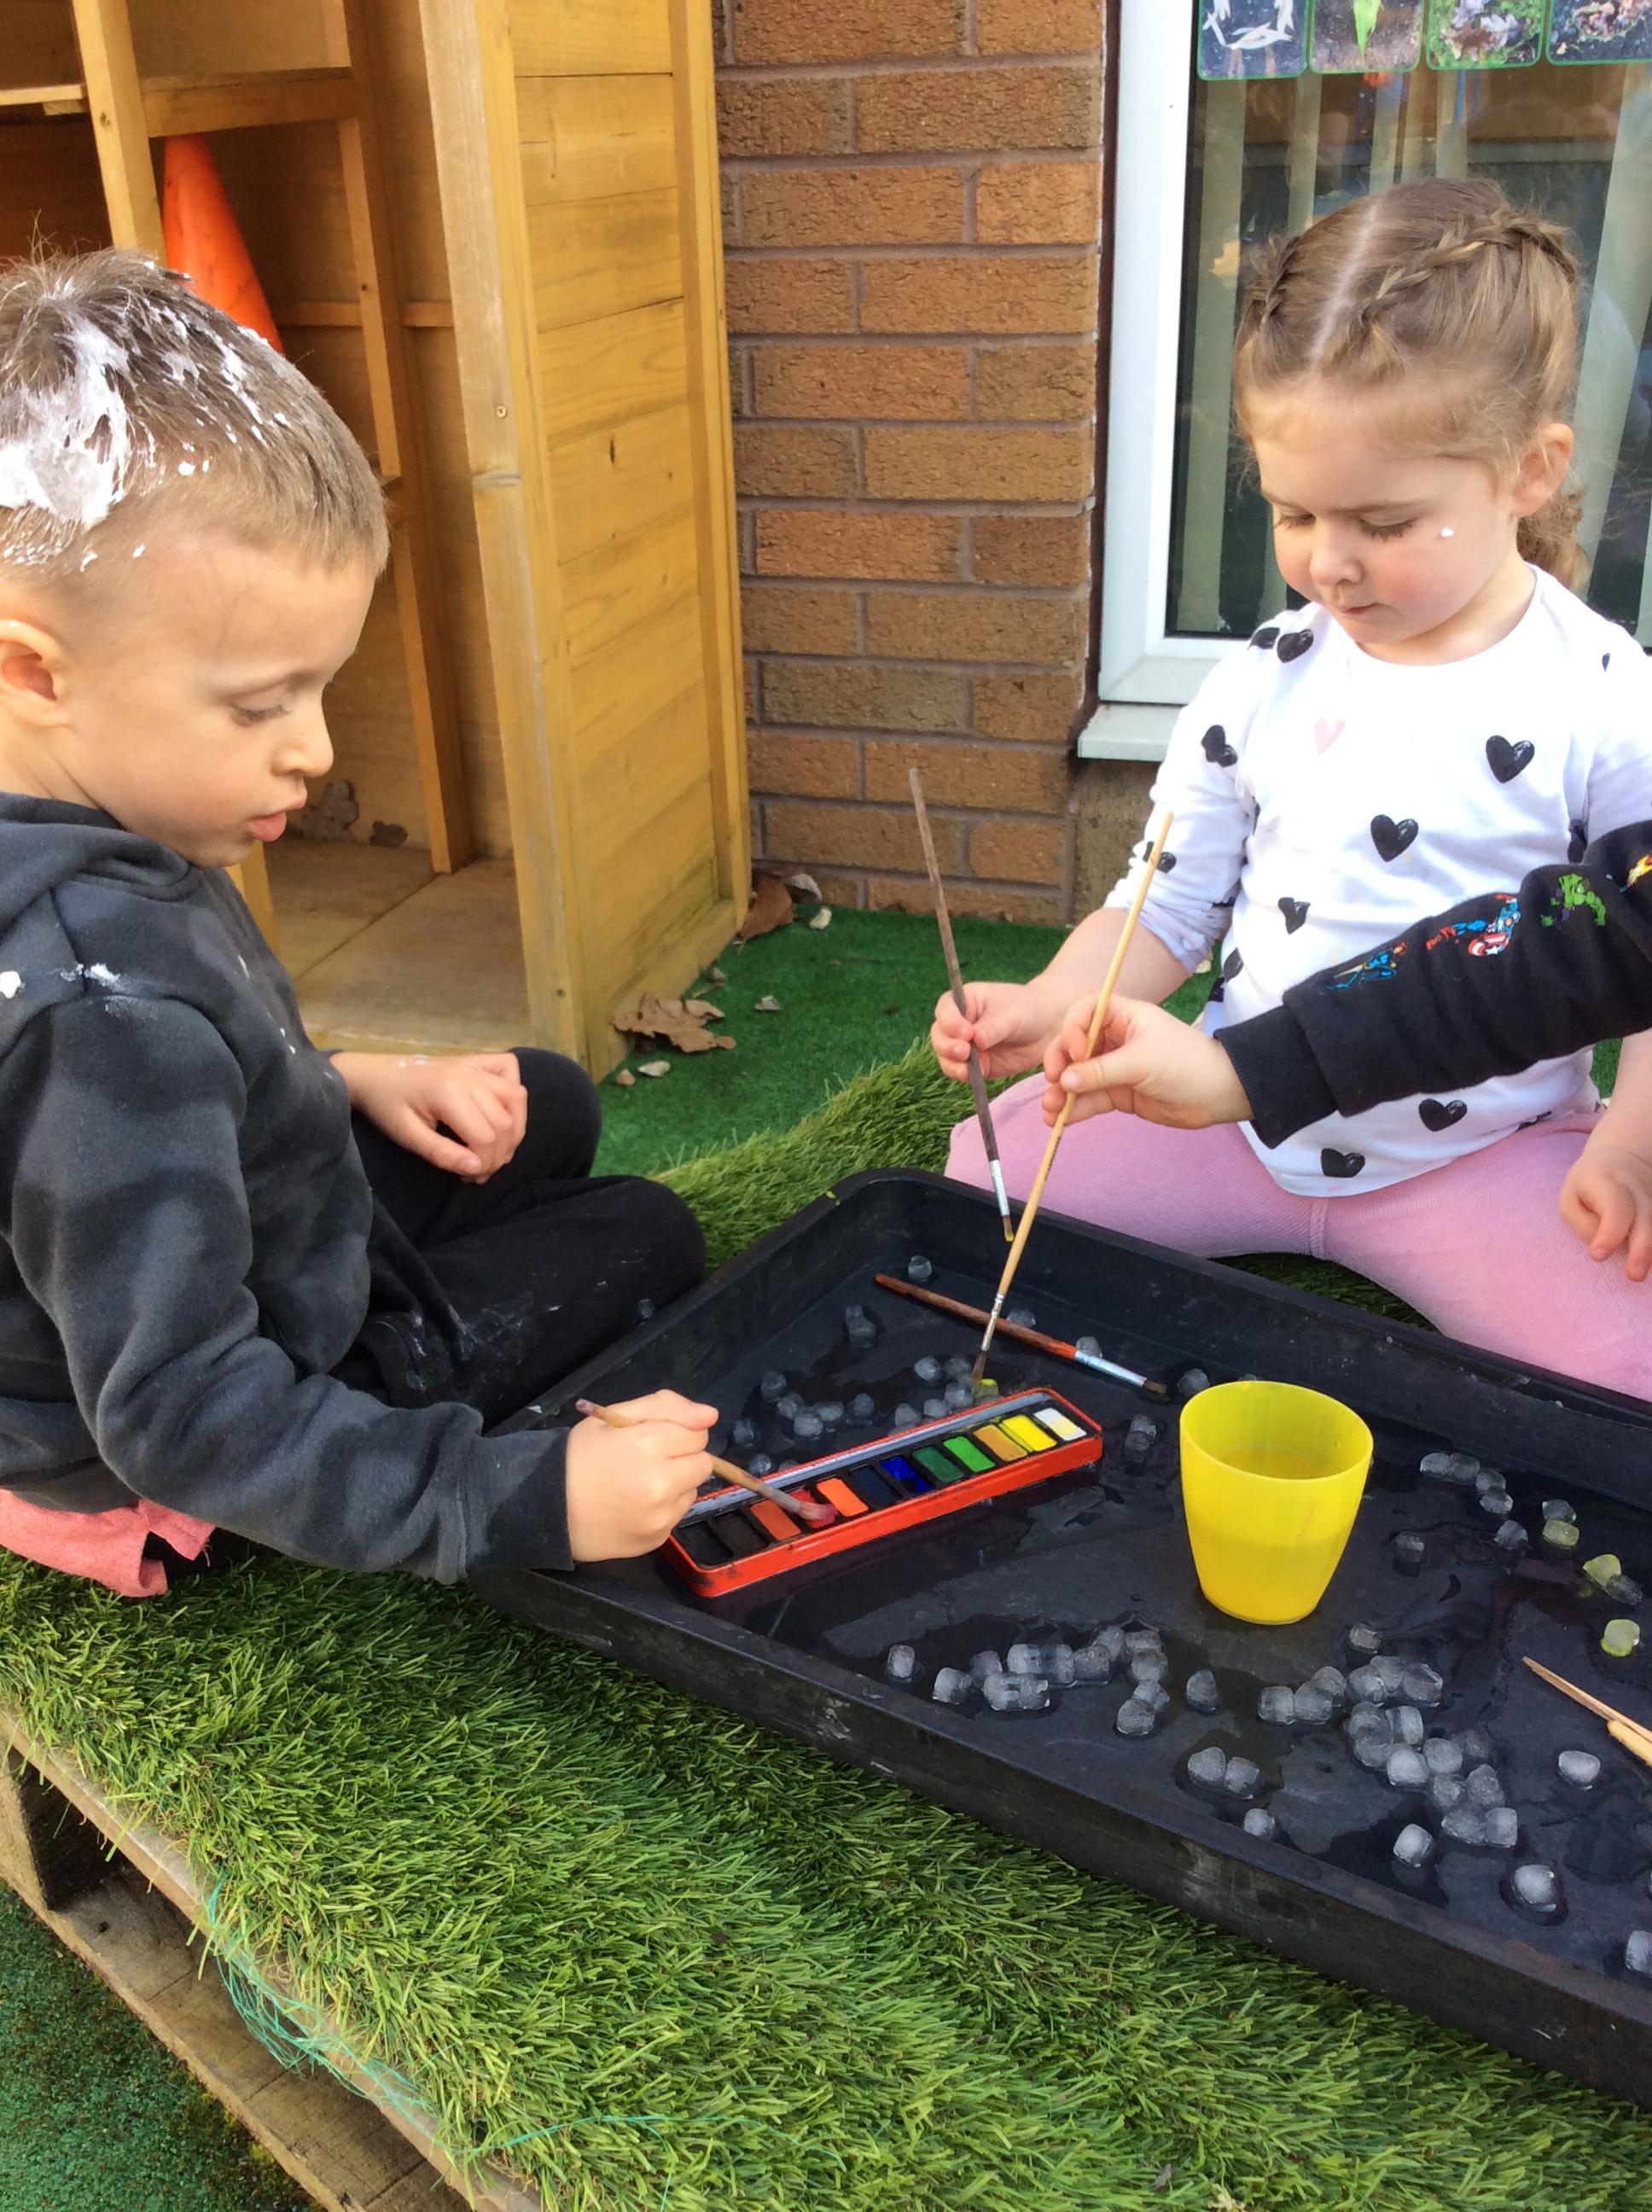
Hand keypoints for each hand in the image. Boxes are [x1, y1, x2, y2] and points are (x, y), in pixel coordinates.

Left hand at [332, 1051, 527, 1180]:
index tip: (467, 1178)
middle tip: (478, 1171)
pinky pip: (510, 1071)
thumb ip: (442, 1153)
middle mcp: (470, 1076)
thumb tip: (476, 1169)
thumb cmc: (385, 1106)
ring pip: (516, 1099)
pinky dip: (513, 1092)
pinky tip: (501, 1110)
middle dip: (498, 1154)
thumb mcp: (407, 1136)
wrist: (372, 1075)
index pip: (487, 1137)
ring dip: (513, 1128)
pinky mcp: (476, 1062)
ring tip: (495, 1149)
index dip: (484, 1164)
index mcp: (449, 1093)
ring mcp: (475, 1067)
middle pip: (505, 1123)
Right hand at [564, 1391, 717, 1560]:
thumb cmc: (579, 1457)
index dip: (677, 1432)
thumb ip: (665, 1407)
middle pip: (703, 1462)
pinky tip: (635, 1505)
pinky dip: (664, 1508)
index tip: (653, 1439)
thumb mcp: (613, 1417)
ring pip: (692, 1489)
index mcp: (650, 1444)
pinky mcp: (658, 1538)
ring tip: (638, 1484)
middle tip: (647, 1460)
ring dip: (676, 1484)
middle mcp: (662, 1482)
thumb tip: (710, 1415)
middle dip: (682, 1458)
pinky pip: (677, 1514)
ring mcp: (661, 1515)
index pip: (698, 1433)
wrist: (548, 1508)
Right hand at [930, 979, 1063, 1083]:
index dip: (950, 1022)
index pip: (945, 1009)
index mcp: (964, 1001)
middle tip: (964, 1052)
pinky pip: (960, 1071)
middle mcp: (959, 1023)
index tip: (966, 1032)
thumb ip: (992, 1027)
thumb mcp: (1011, 1013)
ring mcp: (965, 1045)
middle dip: (947, 1046)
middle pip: (939, 1035)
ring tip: (966, 1068)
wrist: (1047, 1028)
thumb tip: (976, 1041)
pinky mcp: (975, 1064)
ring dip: (952, 1063)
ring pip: (946, 1056)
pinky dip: (962, 1074)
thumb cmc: (1027, 1010)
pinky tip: (971, 1075)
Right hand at [1040, 996, 1252, 1129]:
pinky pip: (1090, 1099)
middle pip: (1074, 1047)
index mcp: (1123, 1017)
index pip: (1084, 1012)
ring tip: (1051, 1112)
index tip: (1076, 1054)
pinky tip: (1059, 1122)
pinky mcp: (1118, 1094)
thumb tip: (1064, 1081)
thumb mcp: (1141, 1061)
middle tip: (1054, 1083)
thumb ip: (1101, 1071)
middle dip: (1060, 1065)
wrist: (1218, 1095)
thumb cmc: (1184, 1063)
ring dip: (1062, 1093)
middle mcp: (1115, 1039)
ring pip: (1079, 1077)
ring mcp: (1115, 1068)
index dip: (1072, 1030)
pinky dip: (1074, 1110)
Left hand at [1560, 1132, 1651, 1280]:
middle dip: (1641, 1249)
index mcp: (1607, 1180)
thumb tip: (1606, 1247)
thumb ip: (1584, 1224)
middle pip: (1644, 1218)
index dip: (1609, 1233)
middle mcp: (1637, 1188)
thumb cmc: (1588, 1186)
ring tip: (1644, 1276)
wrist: (1623, 1157)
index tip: (1597, 1256)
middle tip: (1634, 1275)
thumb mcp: (1571, 1199)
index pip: (1614, 1207)